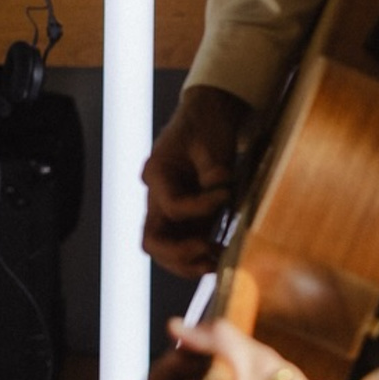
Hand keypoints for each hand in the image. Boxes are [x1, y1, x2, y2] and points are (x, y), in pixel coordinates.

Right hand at [141, 84, 249, 279]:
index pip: (171, 206)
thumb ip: (213, 168)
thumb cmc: (207, 126)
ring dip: (186, 262)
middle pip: (152, 240)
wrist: (208, 118)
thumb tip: (221, 189)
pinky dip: (196, 256)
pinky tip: (218, 255)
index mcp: (157, 174)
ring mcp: (169, 211)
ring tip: (214, 262)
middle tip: (206, 249)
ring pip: (163, 250)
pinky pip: (181, 246)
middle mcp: (156, 196)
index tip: (226, 194)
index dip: (200, 207)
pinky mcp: (185, 218)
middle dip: (178, 253)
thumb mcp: (212, 142)